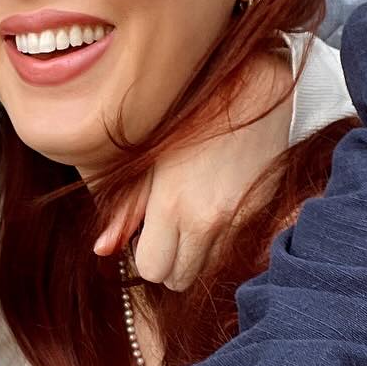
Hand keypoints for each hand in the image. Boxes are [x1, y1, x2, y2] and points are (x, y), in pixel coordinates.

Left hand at [94, 53, 291, 288]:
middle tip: (170, 228)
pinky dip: (225, 240)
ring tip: (195, 215)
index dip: (147, 254)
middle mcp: (209, 221)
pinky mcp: (265, 211)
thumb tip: (101, 249)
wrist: (250, 86)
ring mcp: (241, 219)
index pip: (153, 269)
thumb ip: (125, 207)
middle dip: (171, 260)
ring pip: (210, 268)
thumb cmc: (190, 113)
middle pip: (181, 278)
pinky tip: (220, 207)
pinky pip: (238, 248)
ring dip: (198, 253)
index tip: (149, 234)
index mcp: (173, 207)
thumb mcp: (147, 156)